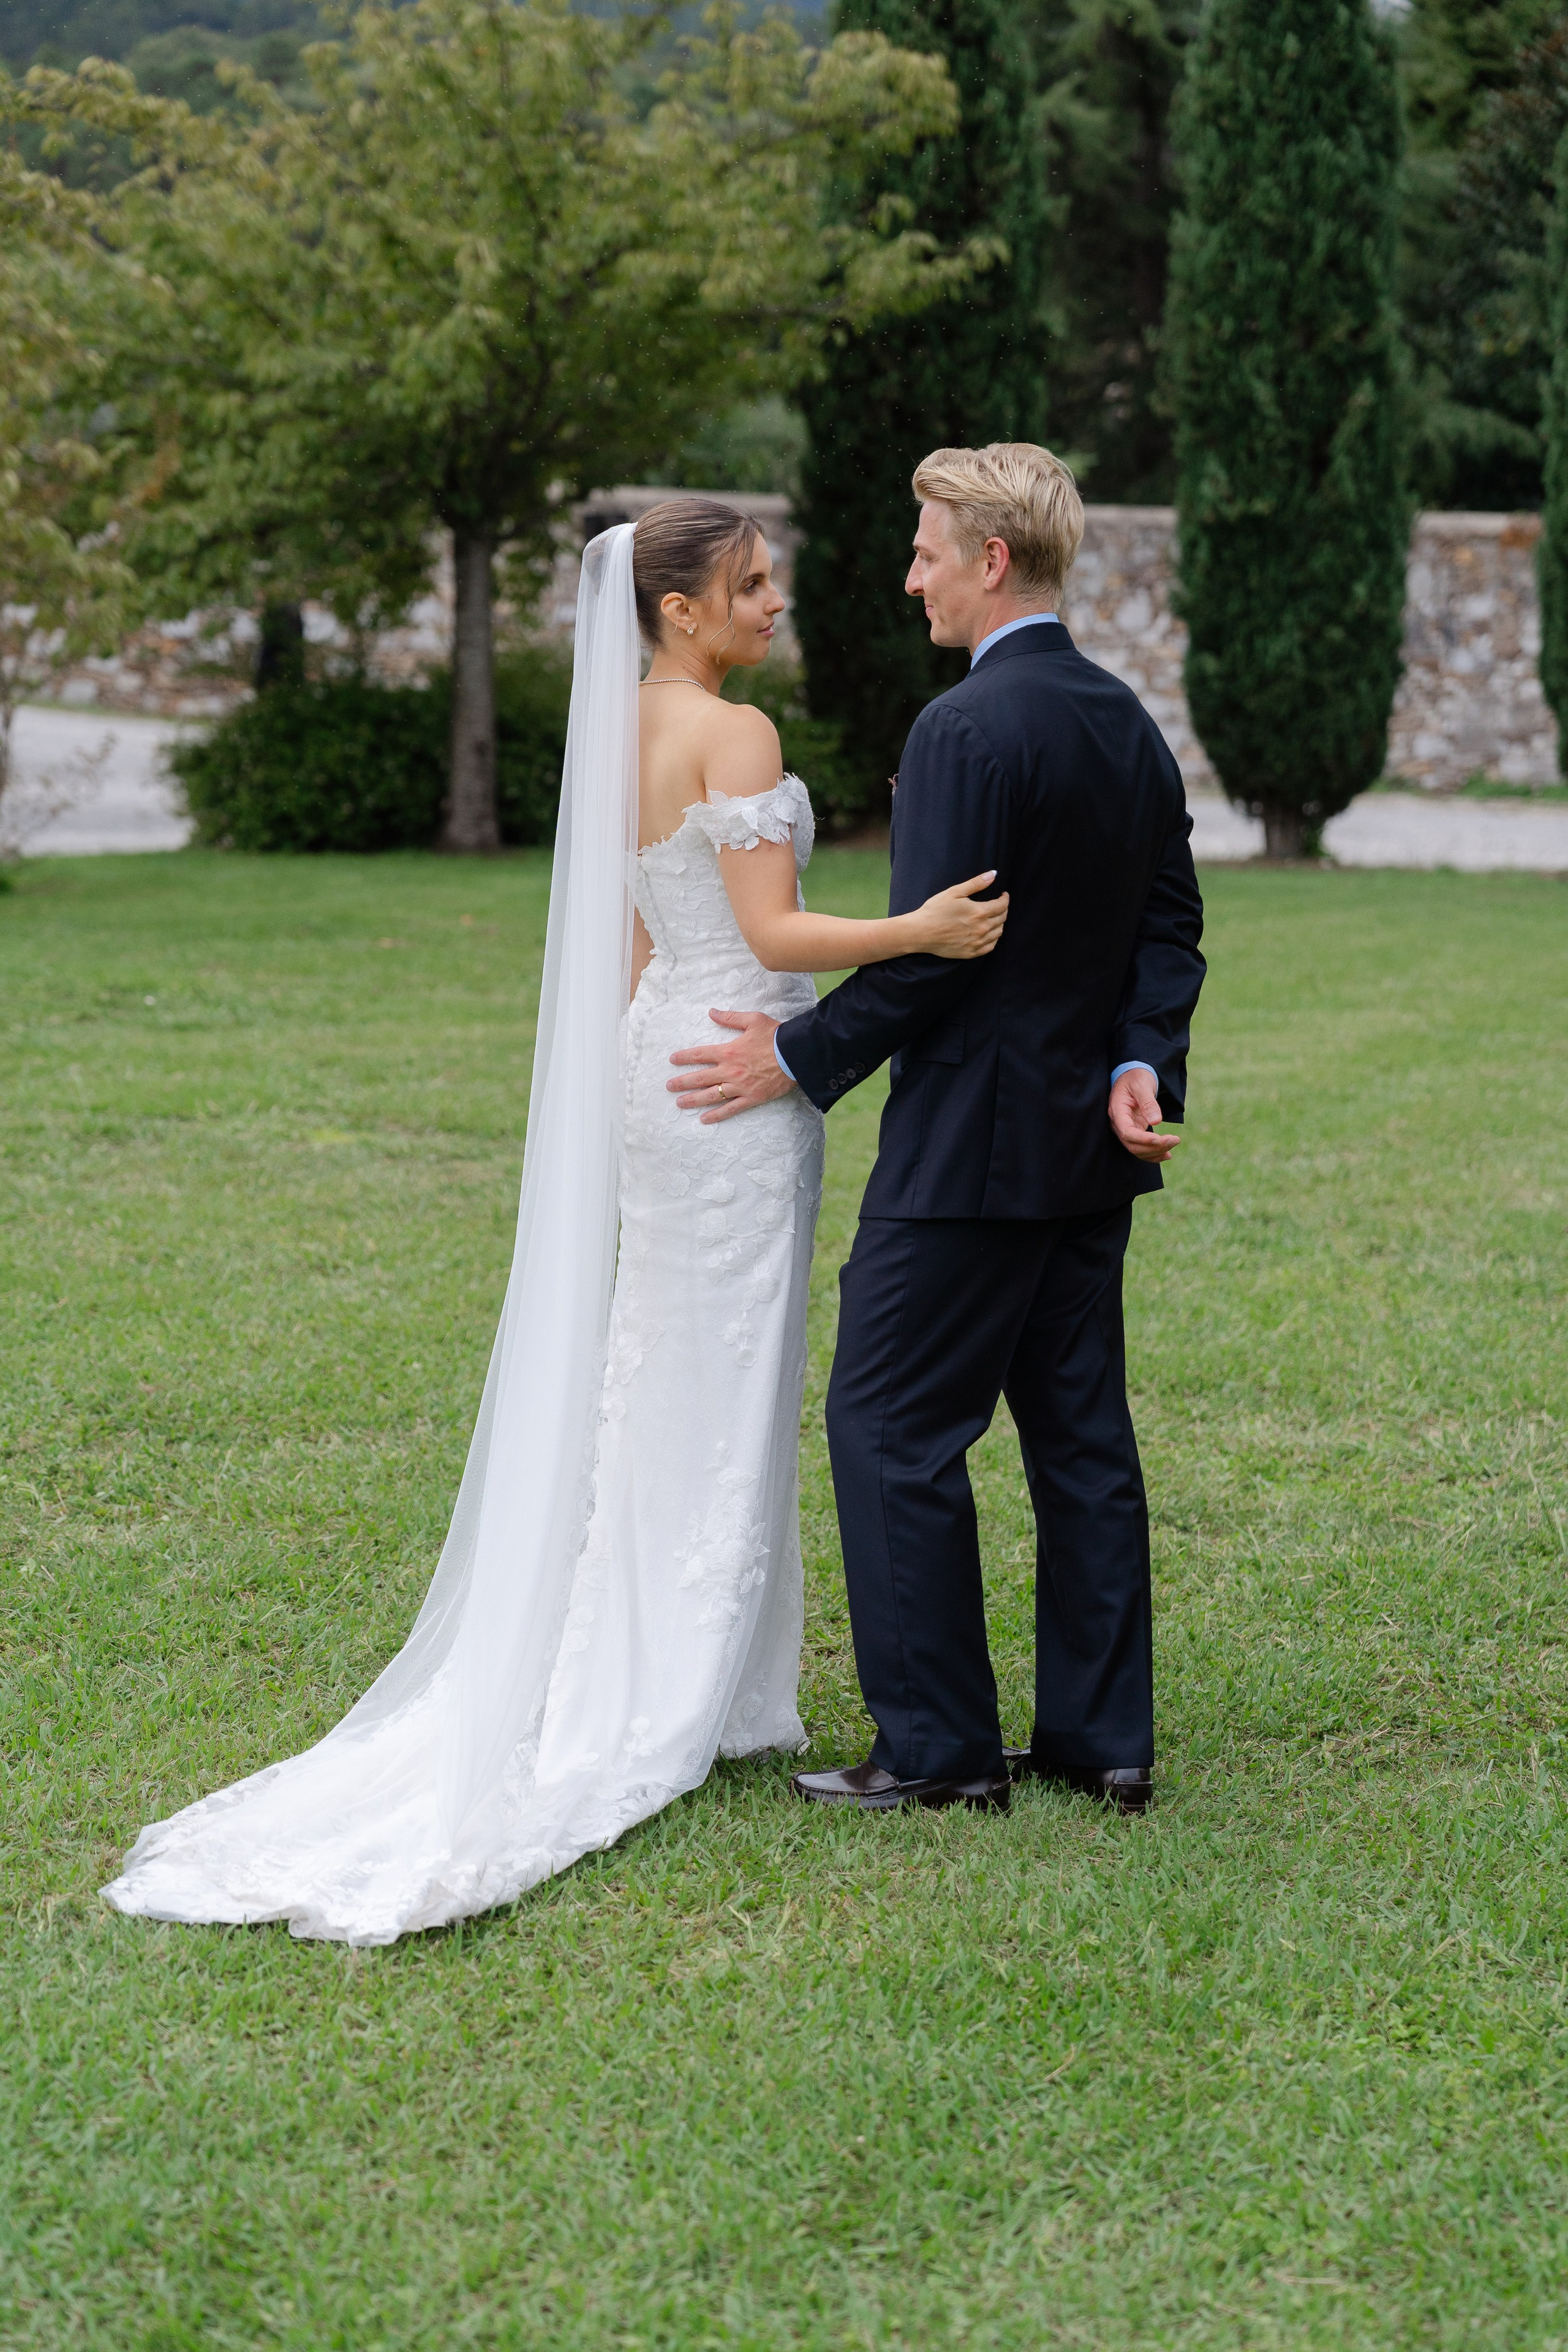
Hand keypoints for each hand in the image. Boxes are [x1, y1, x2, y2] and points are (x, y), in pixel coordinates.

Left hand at [669, 1009, 793, 1123]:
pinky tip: (704, 1119)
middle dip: (682, 1082)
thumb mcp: (753, 1020)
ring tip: (680, 1103)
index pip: (700, 1055)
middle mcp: (730, 1071)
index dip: (684, 1057)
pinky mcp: (752, 1098)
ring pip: (711, 1095)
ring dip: (693, 1100)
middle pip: (700, 1078)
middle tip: (669, 1086)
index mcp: (728, 1051)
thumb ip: (730, 1017)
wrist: (796, 1054)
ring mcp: (740, 1086)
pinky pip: (731, 1109)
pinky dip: (717, 1115)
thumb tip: (712, 1012)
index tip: (672, 1060)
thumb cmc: (776, 1036)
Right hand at [908, 872, 1008, 958]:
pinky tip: (988, 933)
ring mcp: (977, 943)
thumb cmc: (935, 910)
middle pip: (1002, 919)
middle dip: (1003, 910)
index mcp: (979, 912)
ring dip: (1000, 924)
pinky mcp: (971, 953)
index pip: (1002, 905)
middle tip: (998, 905)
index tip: (1003, 895)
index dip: (1005, 899)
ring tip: (994, 918)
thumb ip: (976, 883)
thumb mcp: (955, 892)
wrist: (921, 932)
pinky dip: (993, 938)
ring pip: (998, 933)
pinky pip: (990, 946)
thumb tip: (994, 874)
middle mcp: (982, 929)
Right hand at [1108, 1067, 1179, 1163]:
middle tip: (1175, 1140)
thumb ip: (1148, 1103)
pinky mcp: (1134, 1131)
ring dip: (1156, 1151)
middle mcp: (1119, 1123)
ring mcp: (1126, 1128)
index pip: (1127, 1132)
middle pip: (1132, 1144)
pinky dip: (1154, 1153)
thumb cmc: (1136, 1077)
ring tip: (1174, 1143)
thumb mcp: (1142, 1085)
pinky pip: (1141, 1147)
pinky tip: (1167, 1154)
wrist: (1134, 1076)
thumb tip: (1156, 1121)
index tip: (1159, 1139)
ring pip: (1137, 1149)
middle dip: (1154, 1147)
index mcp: (1117, 1111)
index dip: (1142, 1140)